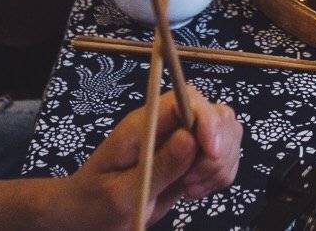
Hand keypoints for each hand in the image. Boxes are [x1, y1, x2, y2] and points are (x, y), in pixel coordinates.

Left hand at [62, 86, 242, 225]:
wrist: (88, 216)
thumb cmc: (96, 203)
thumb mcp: (123, 193)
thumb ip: (158, 166)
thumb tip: (190, 137)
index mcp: (145, 123)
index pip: (188, 99)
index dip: (207, 120)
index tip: (210, 153)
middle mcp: (167, 124)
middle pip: (216, 113)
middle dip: (219, 148)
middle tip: (192, 182)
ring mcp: (182, 140)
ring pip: (227, 133)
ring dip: (221, 165)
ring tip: (191, 189)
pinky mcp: (192, 158)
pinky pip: (224, 157)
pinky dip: (220, 175)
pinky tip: (195, 191)